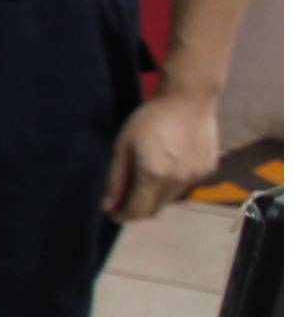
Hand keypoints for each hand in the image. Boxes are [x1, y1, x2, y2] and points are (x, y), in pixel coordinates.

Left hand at [112, 88, 234, 220]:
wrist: (189, 100)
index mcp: (154, 176)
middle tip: (126, 198)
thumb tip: (108, 206)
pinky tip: (169, 164)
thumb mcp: (123, 146)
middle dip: (138, 208)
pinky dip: (174, 183)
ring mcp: (196, 177)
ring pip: (171, 199)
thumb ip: (116, 179)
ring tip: (148, 176)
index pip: (138, 211)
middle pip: (155, 209)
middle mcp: (178, 182)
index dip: (123, 216)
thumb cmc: (150, 119)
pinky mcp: (209, 170)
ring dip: (157, 195)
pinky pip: (186, 186)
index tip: (114, 214)